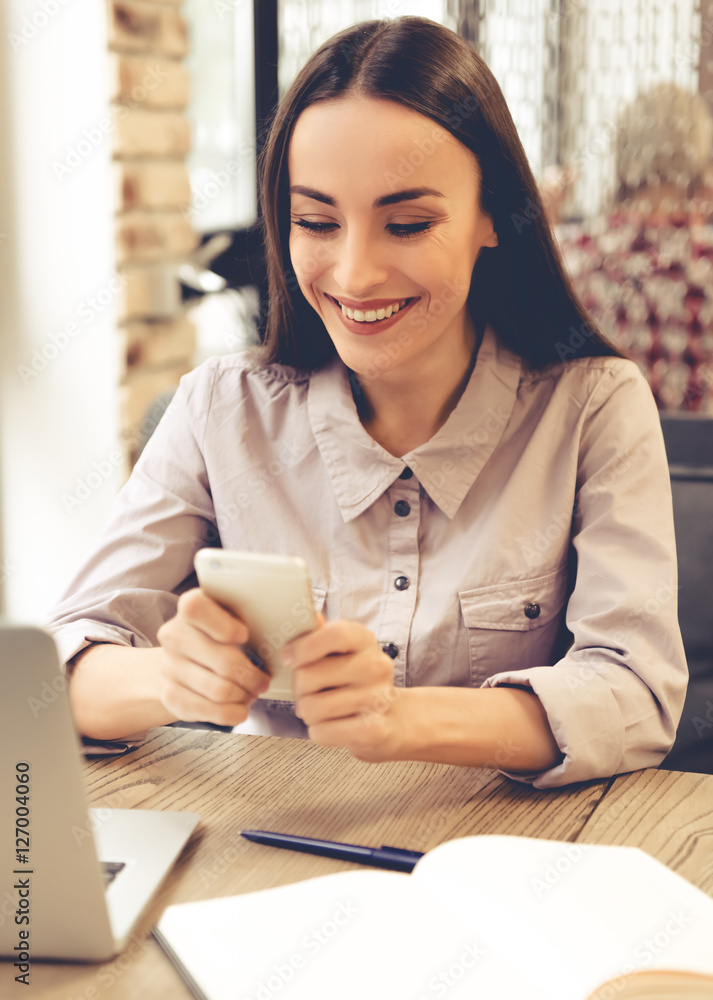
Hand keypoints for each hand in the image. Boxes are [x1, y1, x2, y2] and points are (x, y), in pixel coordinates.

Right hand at [156, 588, 270, 726]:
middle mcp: (175, 636)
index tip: (244, 635)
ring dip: (244, 695)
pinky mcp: (171, 695)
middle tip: (263, 680)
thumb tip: (281, 631)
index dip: (224, 625)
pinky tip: (239, 707)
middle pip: (223, 660)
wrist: (180, 663)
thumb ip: (246, 618)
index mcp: (190, 609)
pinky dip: (233, 713)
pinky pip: (211, 711)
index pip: (197, 609)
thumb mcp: (228, 619)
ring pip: (220, 690)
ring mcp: (170, 667)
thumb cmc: (215, 638)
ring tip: (251, 693)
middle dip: (252, 675)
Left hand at [284, 619, 403, 760]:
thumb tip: (309, 616)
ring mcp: (377, 698)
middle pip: (309, 676)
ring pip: (311, 707)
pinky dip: (319, 731)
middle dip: (298, 688)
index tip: (288, 658)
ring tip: (322, 708)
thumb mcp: (340, 650)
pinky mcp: (374, 729)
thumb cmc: (356, 680)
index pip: (334, 634)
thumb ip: (320, 634)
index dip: (303, 647)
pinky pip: (322, 732)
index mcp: (364, 640)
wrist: (392, 716)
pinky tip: (332, 724)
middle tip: (309, 691)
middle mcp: (375, 666)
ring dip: (307, 712)